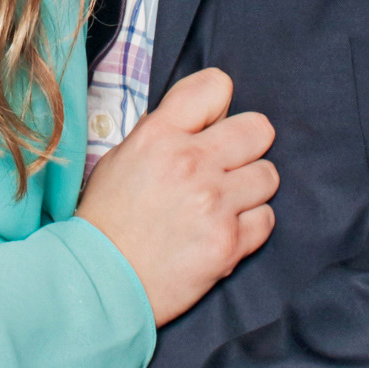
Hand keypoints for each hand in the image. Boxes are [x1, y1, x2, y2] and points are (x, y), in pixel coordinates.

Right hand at [76, 67, 276, 323]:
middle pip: (258, 129)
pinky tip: (222, 229)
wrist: (100, 281)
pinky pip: (266, 218)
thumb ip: (166, 131)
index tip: (211, 125)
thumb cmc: (108, 219)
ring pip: (268, 175)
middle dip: (247, 146)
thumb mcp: (123, 157)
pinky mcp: (228, 243)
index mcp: (160, 135)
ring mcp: (212, 204)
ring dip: (249, 188)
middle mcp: (190, 163)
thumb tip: (208, 116)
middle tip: (227, 166)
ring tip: (222, 203)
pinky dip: (249, 225)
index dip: (218, 106)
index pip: (216, 86)